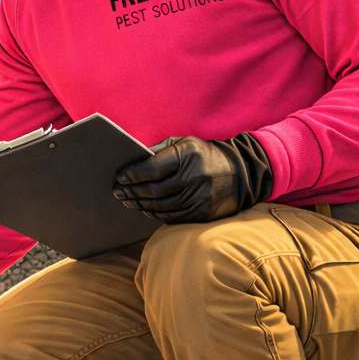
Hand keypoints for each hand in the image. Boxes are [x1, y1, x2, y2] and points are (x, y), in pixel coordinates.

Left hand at [113, 134, 272, 224]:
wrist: (241, 173)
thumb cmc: (205, 155)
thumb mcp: (185, 143)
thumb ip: (159, 150)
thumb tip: (132, 161)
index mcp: (187, 155)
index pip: (152, 168)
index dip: (132, 174)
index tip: (119, 177)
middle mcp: (193, 176)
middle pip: (153, 189)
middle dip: (131, 191)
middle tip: (117, 191)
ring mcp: (198, 197)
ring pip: (160, 206)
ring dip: (139, 204)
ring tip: (127, 200)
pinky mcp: (202, 213)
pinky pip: (171, 217)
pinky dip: (155, 214)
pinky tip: (145, 208)